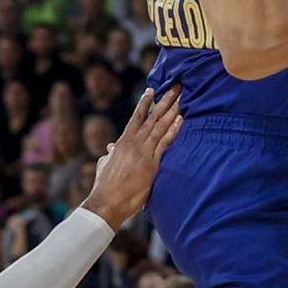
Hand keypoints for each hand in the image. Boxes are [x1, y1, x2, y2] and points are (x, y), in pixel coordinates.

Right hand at [85, 88, 182, 228]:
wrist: (108, 201)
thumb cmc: (105, 186)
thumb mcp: (105, 165)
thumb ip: (110, 154)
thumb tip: (110, 148)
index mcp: (122, 142)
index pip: (136, 117)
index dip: (144, 103)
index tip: (152, 90)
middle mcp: (133, 143)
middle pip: (152, 116)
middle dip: (164, 100)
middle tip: (176, 85)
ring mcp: (143, 152)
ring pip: (160, 125)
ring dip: (172, 110)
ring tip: (182, 96)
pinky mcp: (152, 163)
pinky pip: (165, 143)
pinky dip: (173, 130)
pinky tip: (181, 119)